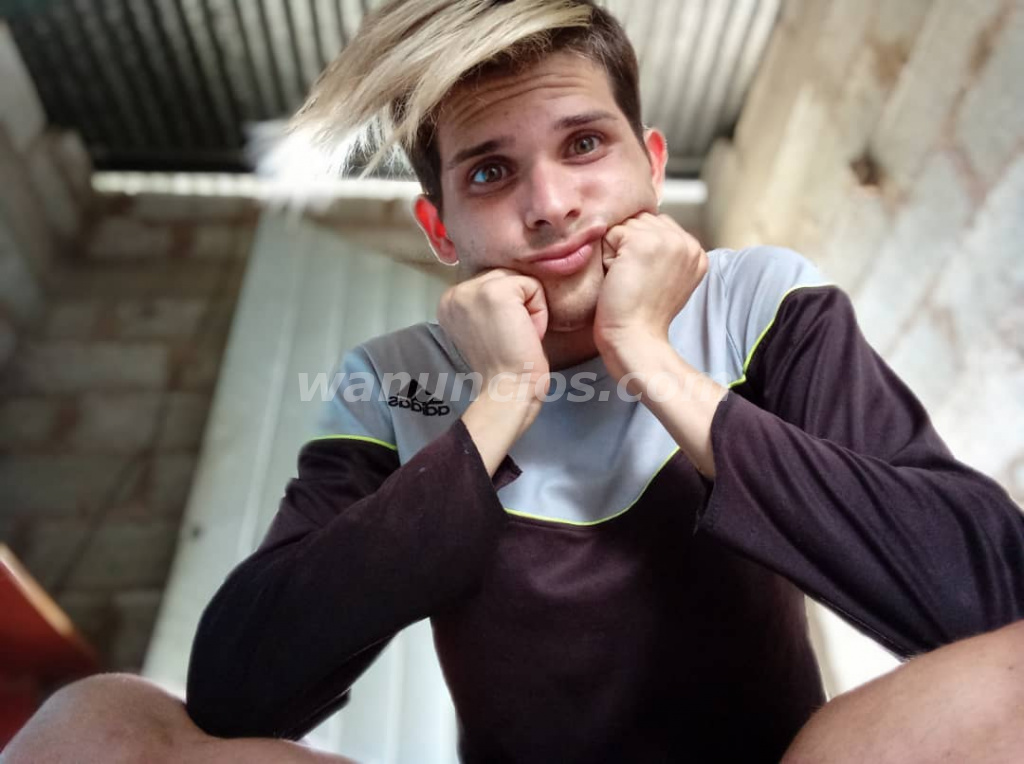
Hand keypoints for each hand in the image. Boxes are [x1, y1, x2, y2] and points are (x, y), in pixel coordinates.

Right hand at [438, 269, 548, 472]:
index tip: (500, 338)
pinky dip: (538, 311)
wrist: (507, 391)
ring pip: (521, 279)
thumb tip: (512, 288)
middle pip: (507, 276)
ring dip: (529, 308)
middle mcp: (454, 292)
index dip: (508, 310)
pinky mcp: (495, 292)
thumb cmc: (503, 367)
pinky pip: (534, 286)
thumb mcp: (484, 328)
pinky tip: (524, 333)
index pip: (493, 282)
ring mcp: (472, 290)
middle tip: (511, 338)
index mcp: (449, 302)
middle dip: (519, 306)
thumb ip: (487, 305)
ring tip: (516, 335)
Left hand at [593, 215, 723, 476]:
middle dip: (627, 246)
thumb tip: (635, 225)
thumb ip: (661, 252)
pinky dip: (606, 257)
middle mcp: (688, 243)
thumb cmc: (640, 318)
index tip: (642, 280)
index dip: (638, 247)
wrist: (635, 341)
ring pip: (626, 225)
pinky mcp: (644, 244)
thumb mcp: (662, 279)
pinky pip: (611, 233)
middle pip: (641, 220)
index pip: (657, 224)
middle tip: (632, 282)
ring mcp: (668, 241)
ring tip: (625, 280)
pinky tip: (617, 279)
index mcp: (697, 252)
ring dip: (616, 251)